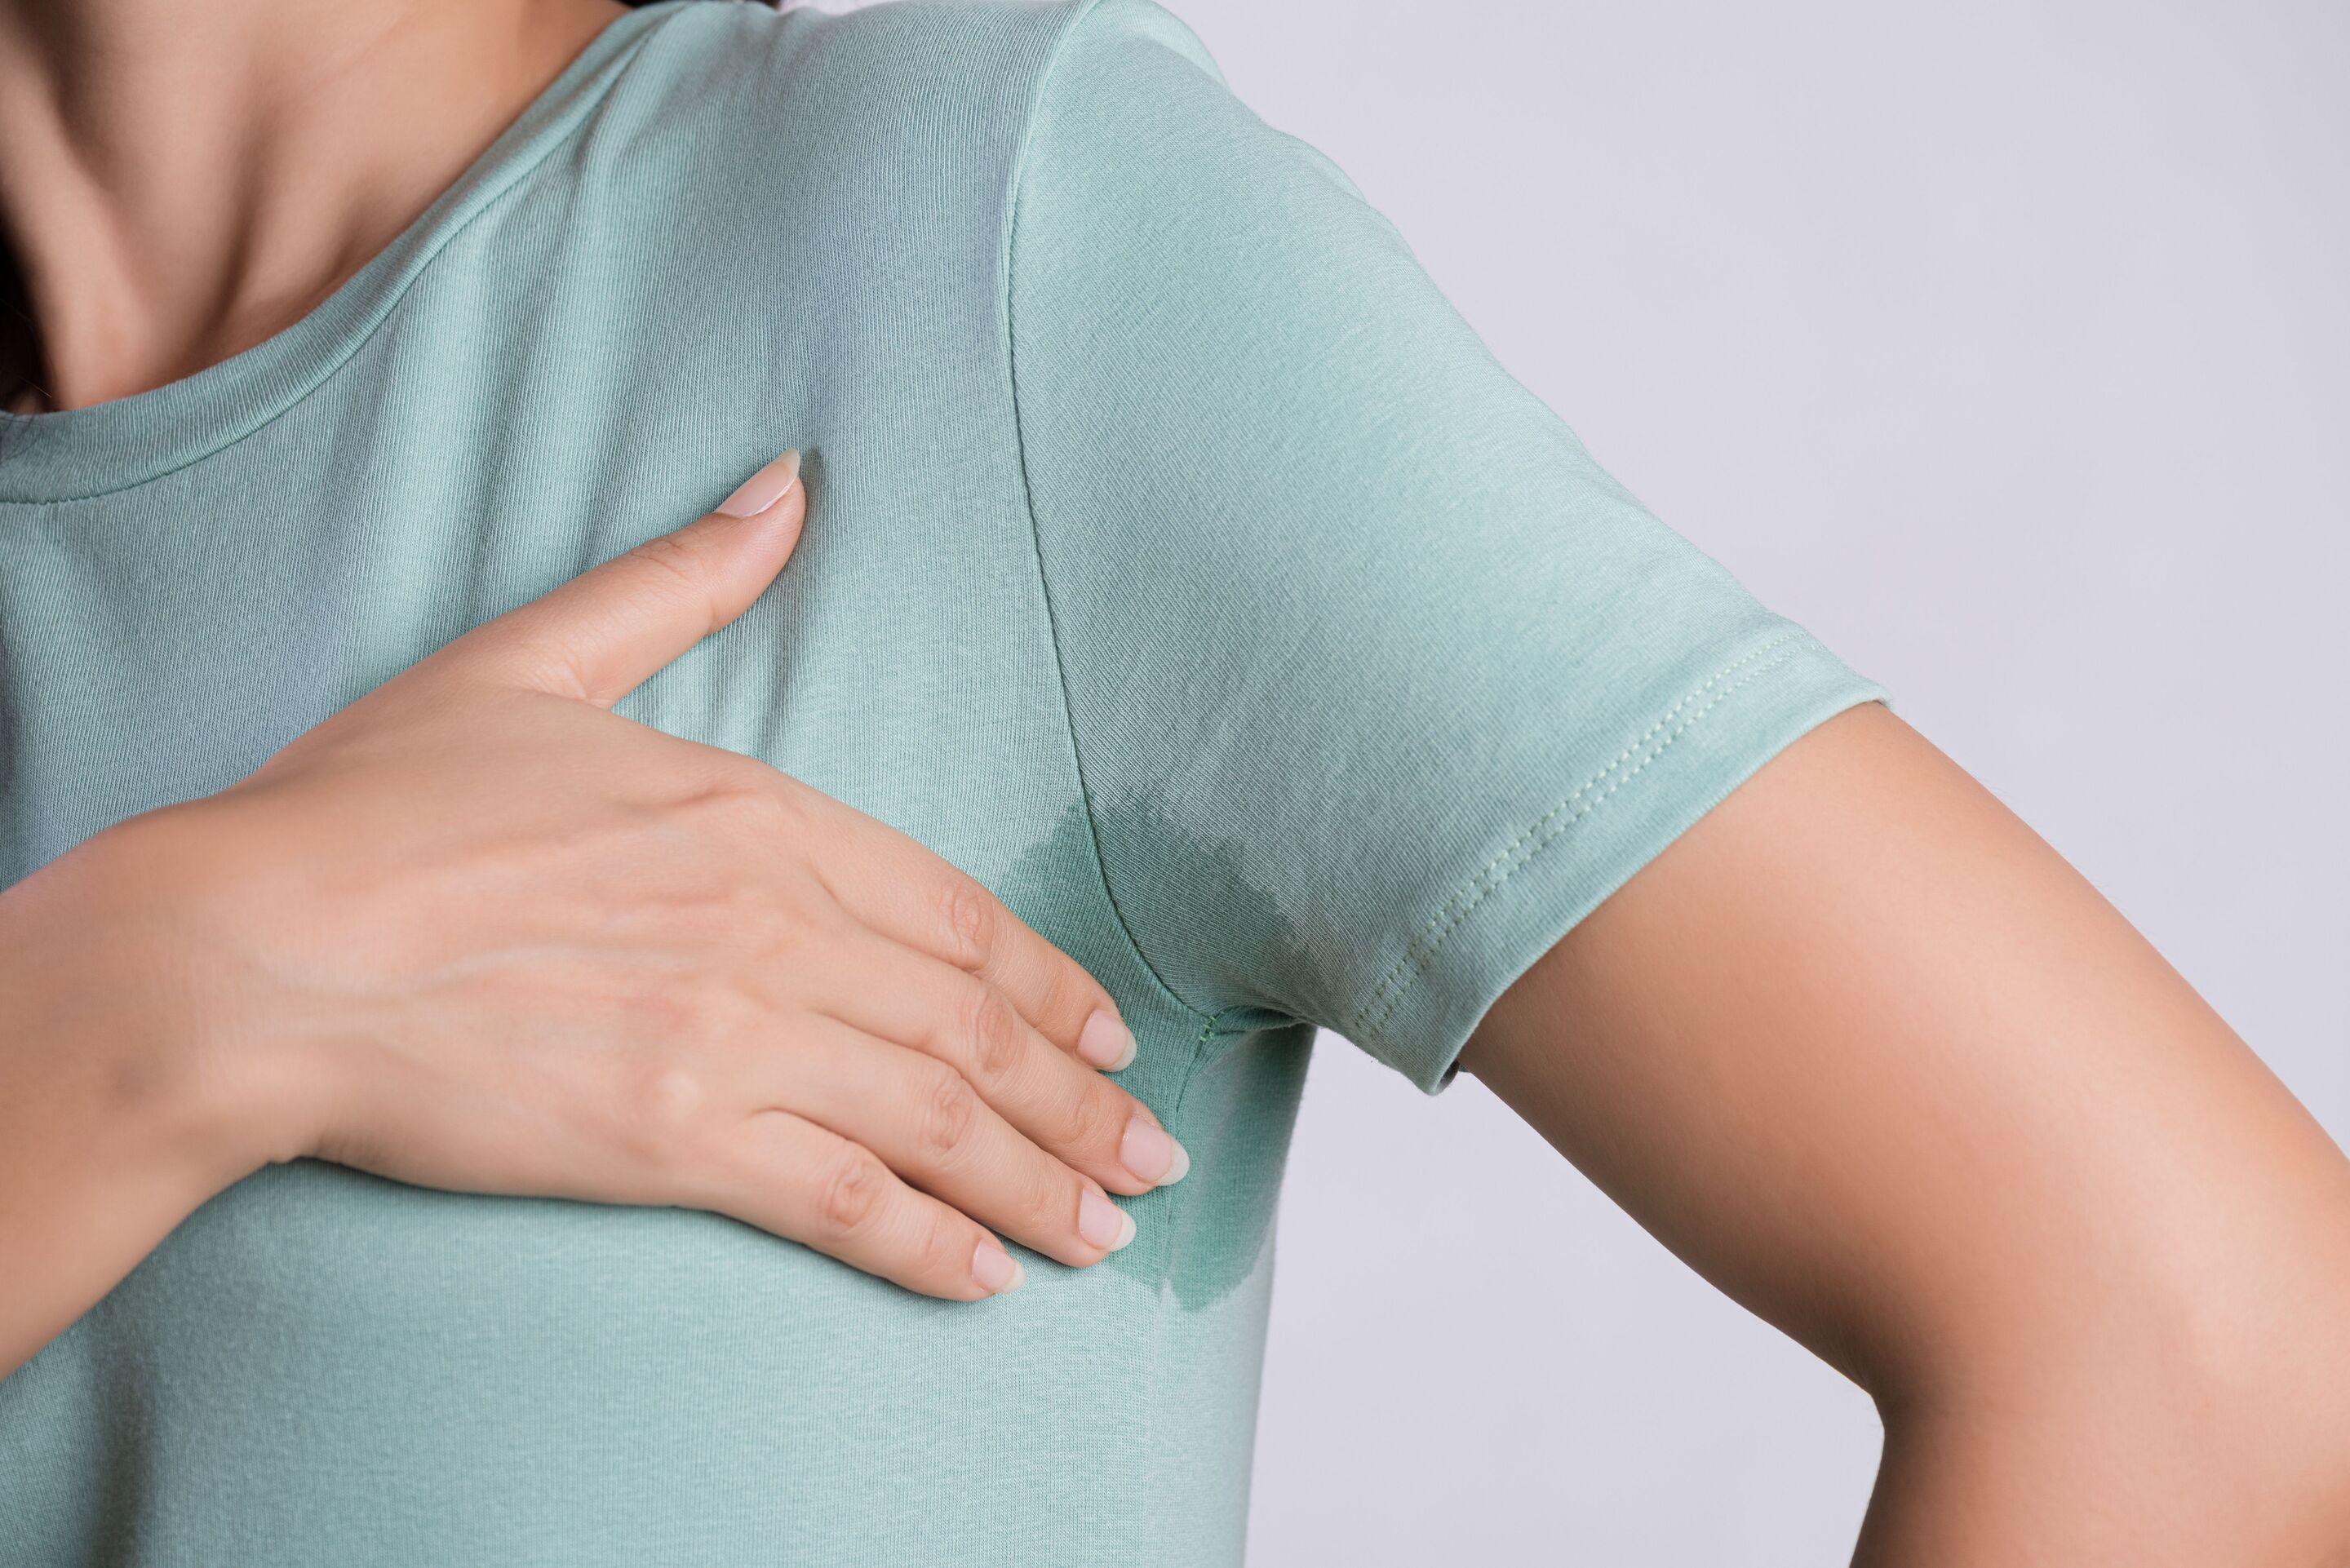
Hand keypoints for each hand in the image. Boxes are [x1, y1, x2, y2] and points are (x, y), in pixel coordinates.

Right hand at [130, 448, 1185, 1300]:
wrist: (247, 946)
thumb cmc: (370, 810)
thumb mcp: (530, 662)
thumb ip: (678, 581)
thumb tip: (787, 484)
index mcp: (753, 813)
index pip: (951, 912)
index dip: (1046, 983)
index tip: (1105, 1034)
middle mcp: (771, 923)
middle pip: (971, 1025)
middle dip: (1079, 1100)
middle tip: (1150, 1155)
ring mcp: (732, 1032)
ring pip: (936, 1116)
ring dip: (1039, 1178)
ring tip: (1105, 1226)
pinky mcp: (673, 1139)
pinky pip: (843, 1198)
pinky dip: (929, 1240)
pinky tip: (988, 1277)